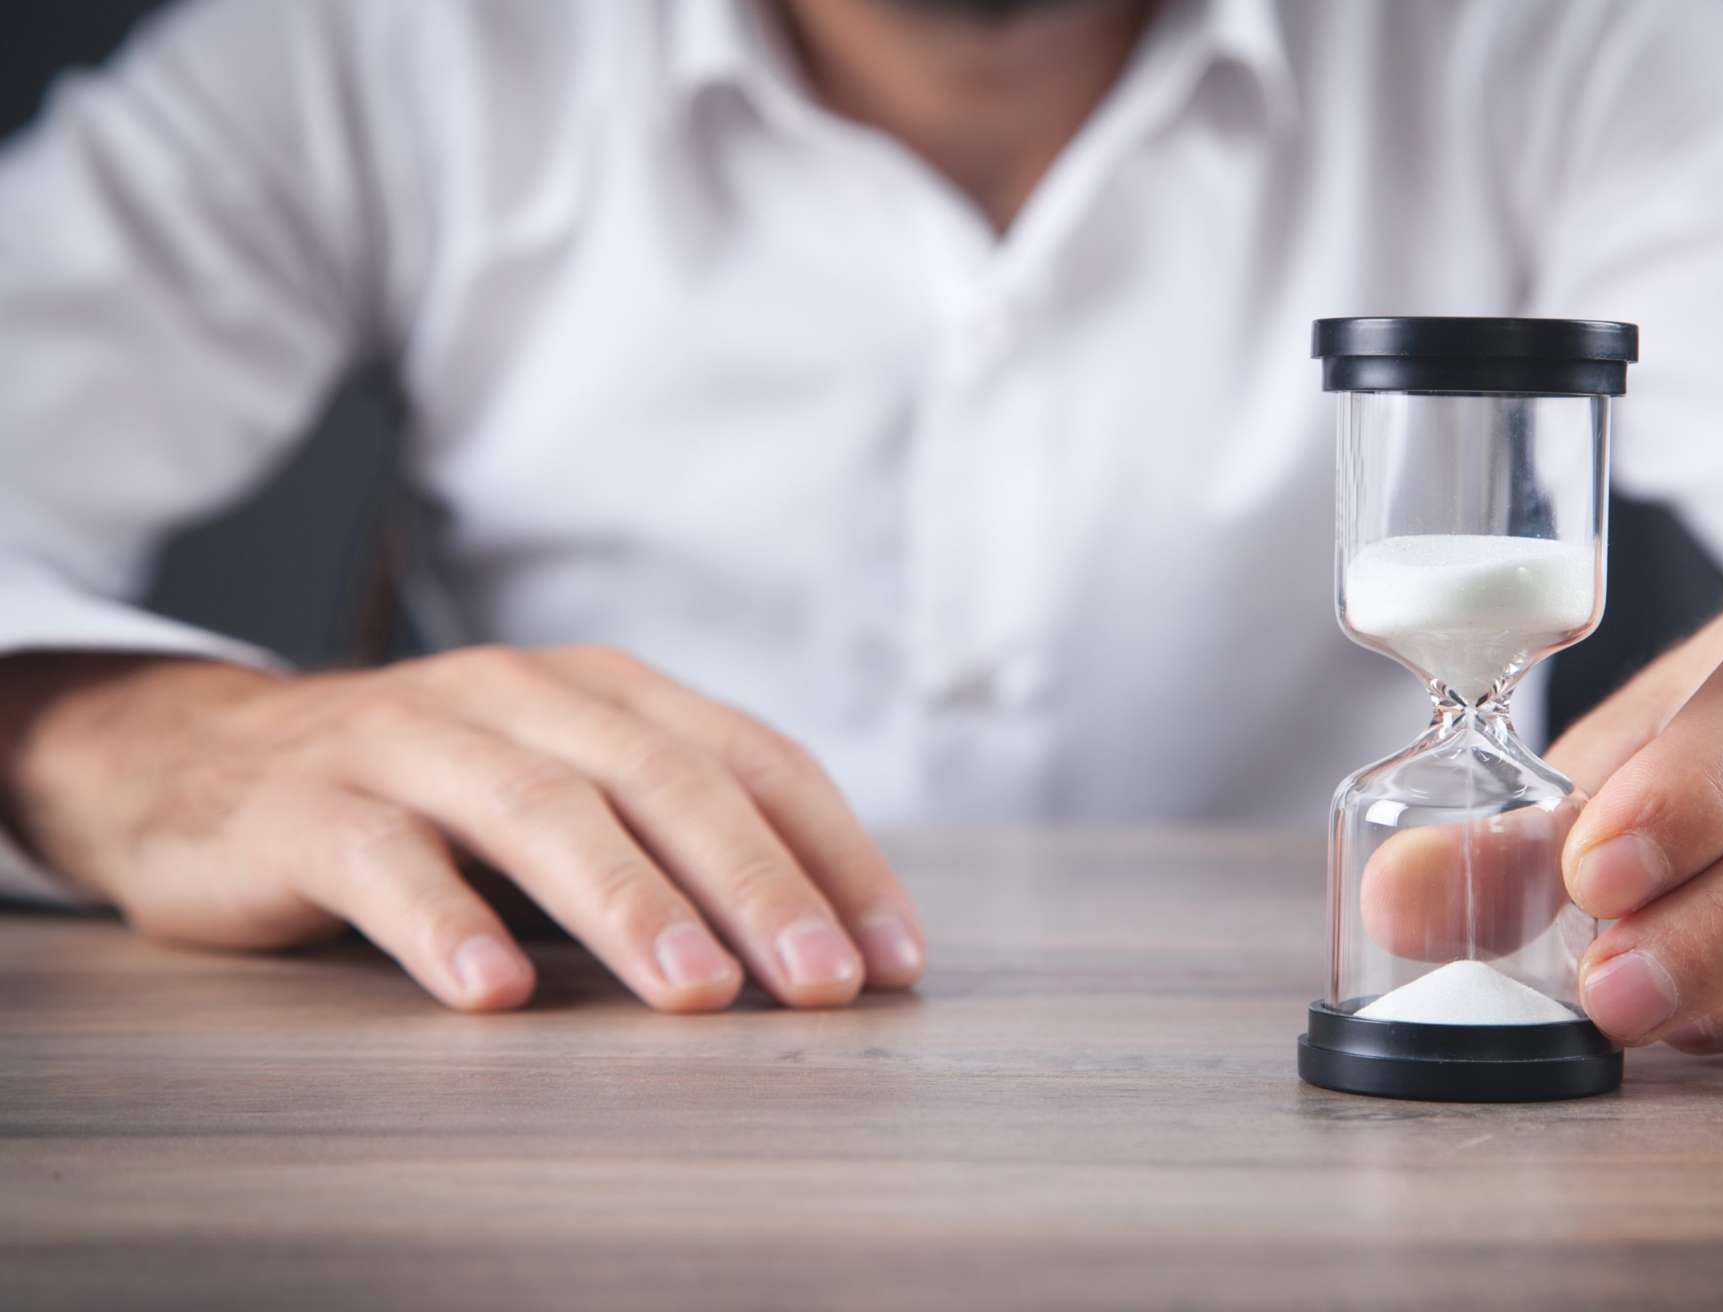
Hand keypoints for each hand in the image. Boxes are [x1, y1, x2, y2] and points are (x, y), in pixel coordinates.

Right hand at [0, 646, 924, 1011]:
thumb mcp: (562, 790)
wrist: (200, 763)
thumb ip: (668, 838)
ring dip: (628, 904)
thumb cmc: (428, 798)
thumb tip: (822, 943)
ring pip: (540, 810)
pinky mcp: (308, 803)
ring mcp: (411, 739)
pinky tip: (494, 993)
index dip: (833, 853)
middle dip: (759, 886)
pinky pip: (385, 858)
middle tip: (823, 985)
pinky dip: (444, 922)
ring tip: (696, 994)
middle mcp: (521, 695)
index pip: (750, 759)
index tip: (893, 956)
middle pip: (665, 781)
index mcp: (605, 690)